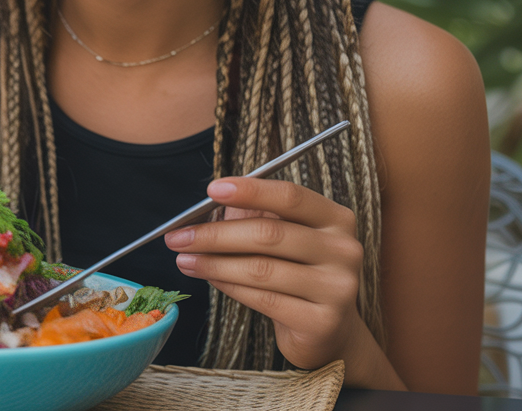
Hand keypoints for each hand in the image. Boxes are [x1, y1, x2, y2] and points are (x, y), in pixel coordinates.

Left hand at [164, 177, 366, 369]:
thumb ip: (254, 220)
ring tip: (184, 260)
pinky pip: (263, 298)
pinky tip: (210, 278)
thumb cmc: (298, 275)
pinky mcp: (322, 321)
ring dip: (214, 263)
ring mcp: (337, 288)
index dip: (250, 191)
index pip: (291, 197)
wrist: (330, 331)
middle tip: (178, 237)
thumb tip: (203, 213)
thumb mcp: (285, 241)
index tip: (212, 190)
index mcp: (336, 219)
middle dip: (215, 234)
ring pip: (261, 269)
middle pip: (270, 234)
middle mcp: (344, 250)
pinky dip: (229, 286)